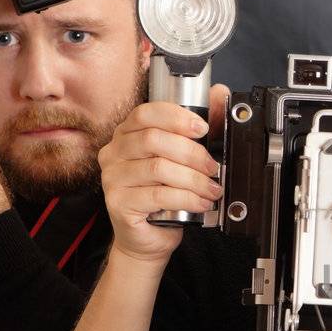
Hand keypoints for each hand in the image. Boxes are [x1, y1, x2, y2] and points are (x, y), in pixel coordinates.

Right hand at [97, 87, 227, 264]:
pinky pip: (157, 195)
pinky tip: (200, 203)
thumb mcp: (182, 160)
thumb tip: (218, 93)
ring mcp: (112, 178)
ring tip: (211, 189)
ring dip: (193, 179)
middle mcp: (114, 152)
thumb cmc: (164, 196)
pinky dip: (186, 198)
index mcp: (127, 135)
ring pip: (158, 168)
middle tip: (213, 168)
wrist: (149, 237)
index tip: (203, 129)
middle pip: (154, 140)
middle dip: (192, 154)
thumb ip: (197, 128)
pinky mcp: (118, 202)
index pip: (146, 113)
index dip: (177, 117)